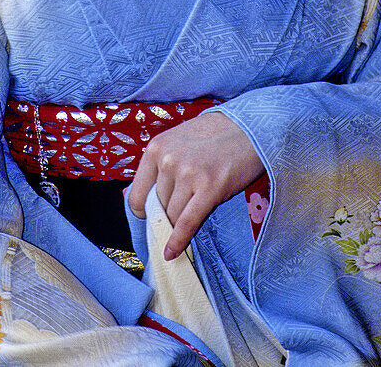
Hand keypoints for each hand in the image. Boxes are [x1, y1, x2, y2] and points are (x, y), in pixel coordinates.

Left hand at [127, 111, 263, 259]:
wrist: (251, 127)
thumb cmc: (215, 134)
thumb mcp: (178, 140)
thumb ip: (156, 165)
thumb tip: (128, 194)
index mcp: (156, 148)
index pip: (137, 195)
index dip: (145, 211)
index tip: (155, 216)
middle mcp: (168, 160)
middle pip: (158, 208)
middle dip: (167, 215)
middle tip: (183, 212)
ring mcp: (188, 174)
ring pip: (173, 217)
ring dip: (179, 224)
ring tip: (192, 216)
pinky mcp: (209, 188)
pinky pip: (186, 224)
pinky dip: (178, 241)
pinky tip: (172, 253)